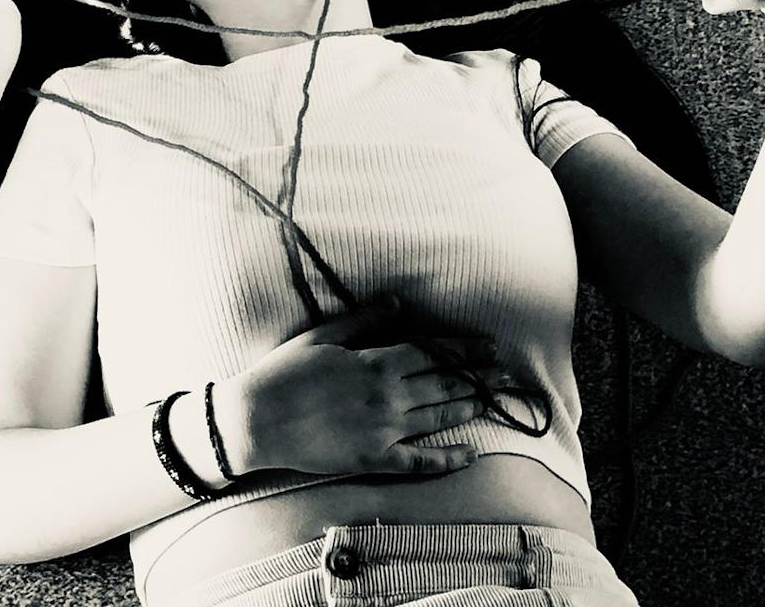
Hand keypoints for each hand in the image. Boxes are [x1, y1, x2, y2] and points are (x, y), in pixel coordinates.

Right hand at [221, 299, 503, 479]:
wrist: (256, 421)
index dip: (465, 349)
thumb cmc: (283, 373)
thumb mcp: (322, 336)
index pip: (432, 352)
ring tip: (495, 402)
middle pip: (445, 385)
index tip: (491, 348)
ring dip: (471, 408)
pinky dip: (448, 459)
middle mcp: (387, 397)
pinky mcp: (374, 460)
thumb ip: (363, 319)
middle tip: (508, 376)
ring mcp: (384, 432)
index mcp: (375, 363)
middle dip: (479, 378)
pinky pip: (420, 462)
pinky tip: (470, 454)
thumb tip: (398, 302)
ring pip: (439, 418)